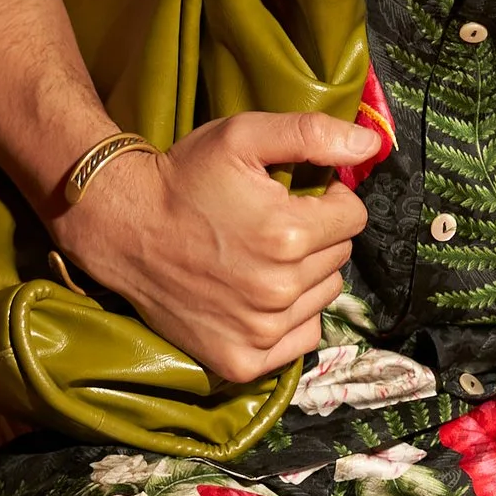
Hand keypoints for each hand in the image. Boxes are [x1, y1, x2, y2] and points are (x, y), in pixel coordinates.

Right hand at [55, 113, 374, 382]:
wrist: (123, 228)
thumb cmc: (183, 178)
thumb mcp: (242, 137)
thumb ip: (312, 134)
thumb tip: (371, 143)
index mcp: (289, 234)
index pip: (352, 215)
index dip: (328, 199)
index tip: (297, 196)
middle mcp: (280, 289)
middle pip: (339, 256)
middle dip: (317, 236)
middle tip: (271, 225)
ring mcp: (262, 330)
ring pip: (323, 296)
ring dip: (306, 276)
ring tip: (262, 258)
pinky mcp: (244, 361)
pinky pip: (302, 338)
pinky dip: (290, 319)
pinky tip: (258, 295)